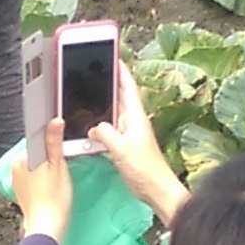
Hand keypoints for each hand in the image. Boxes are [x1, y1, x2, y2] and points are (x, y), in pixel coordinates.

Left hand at [12, 116, 72, 243]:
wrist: (47, 228)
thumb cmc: (54, 199)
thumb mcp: (58, 166)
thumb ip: (54, 142)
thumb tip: (55, 120)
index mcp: (22, 157)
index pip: (38, 139)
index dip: (52, 144)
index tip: (60, 152)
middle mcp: (15, 166)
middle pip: (37, 152)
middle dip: (49, 158)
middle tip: (61, 170)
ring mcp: (17, 179)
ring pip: (36, 165)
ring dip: (46, 169)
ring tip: (56, 182)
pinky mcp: (21, 190)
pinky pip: (33, 177)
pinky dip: (42, 180)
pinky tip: (50, 189)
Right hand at [91, 65, 187, 221]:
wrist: (156, 190)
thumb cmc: (145, 170)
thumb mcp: (121, 149)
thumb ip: (105, 133)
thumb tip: (94, 126)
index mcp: (135, 116)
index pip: (128, 86)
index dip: (120, 69)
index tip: (111, 54)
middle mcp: (133, 121)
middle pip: (119, 95)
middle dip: (108, 82)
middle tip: (93, 69)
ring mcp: (129, 133)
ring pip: (113, 112)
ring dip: (102, 103)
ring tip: (87, 94)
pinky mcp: (125, 145)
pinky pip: (110, 128)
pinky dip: (100, 123)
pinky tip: (90, 125)